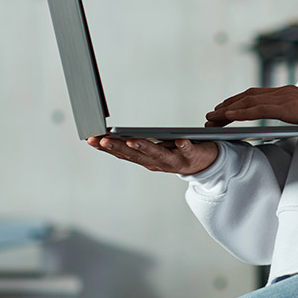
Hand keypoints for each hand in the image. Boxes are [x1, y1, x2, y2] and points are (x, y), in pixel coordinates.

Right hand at [86, 136, 218, 175]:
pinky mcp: (192, 155)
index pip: (123, 154)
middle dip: (117, 147)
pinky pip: (188, 150)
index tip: (91, 139)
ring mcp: (174, 161)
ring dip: (144, 147)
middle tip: (102, 140)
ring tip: (132, 140)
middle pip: (135, 155)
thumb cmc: (177, 152)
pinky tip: (181, 140)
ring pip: (157, 154)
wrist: (206, 165)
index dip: (106, 148)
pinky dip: (184, 146)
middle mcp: (157, 163)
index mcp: (146, 160)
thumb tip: (115, 132)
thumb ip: (137, 142)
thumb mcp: (154, 148)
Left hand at [205, 87, 297, 126]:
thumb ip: (288, 114)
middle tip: (211, 114)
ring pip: (249, 102)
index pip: (254, 95)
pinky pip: (258, 110)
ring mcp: (284, 98)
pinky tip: (229, 117)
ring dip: (228, 110)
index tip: (223, 108)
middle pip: (247, 96)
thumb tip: (277, 122)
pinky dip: (241, 113)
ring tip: (213, 117)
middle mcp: (282, 92)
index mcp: (285, 92)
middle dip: (227, 105)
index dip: (237, 101)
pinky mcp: (287, 107)